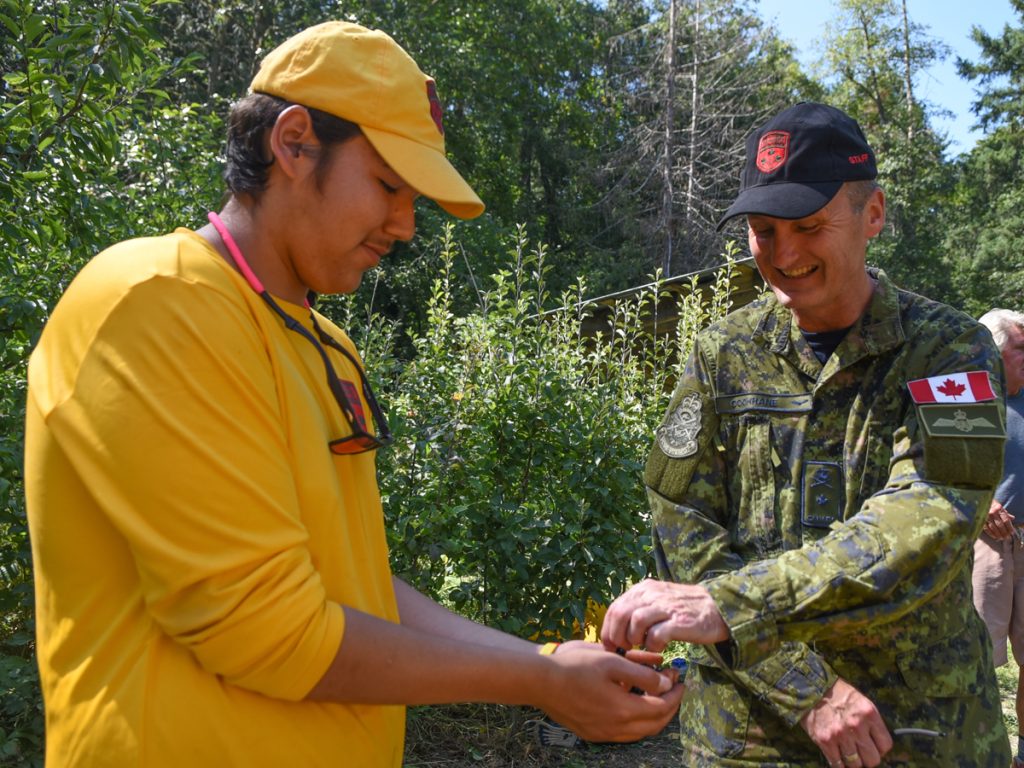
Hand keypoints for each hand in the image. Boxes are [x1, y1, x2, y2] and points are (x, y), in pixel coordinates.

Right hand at [537, 642, 684, 742]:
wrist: (541, 681)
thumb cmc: (575, 666)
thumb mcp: (612, 662)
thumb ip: (641, 674)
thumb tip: (664, 683)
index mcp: (623, 710)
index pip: (661, 708)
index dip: (675, 694)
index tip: (680, 680)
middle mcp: (615, 728)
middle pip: (654, 725)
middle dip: (669, 708)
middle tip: (674, 690)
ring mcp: (602, 734)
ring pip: (640, 732)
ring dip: (654, 717)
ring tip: (657, 697)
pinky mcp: (592, 734)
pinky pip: (623, 734)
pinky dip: (636, 722)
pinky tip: (633, 706)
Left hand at [600, 578, 728, 652]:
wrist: (717, 607)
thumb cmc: (683, 608)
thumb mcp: (657, 600)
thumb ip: (638, 609)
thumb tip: (616, 629)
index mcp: (643, 589)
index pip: (615, 607)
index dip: (608, 629)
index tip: (610, 644)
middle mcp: (652, 594)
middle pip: (621, 614)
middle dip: (617, 636)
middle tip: (624, 649)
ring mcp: (666, 607)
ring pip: (636, 621)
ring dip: (634, 639)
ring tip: (641, 647)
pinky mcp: (679, 621)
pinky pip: (657, 634)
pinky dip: (653, 645)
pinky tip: (658, 649)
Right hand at [800, 678, 891, 767]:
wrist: (810, 688)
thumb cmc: (837, 694)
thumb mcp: (861, 701)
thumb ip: (871, 722)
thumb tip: (877, 743)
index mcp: (869, 714)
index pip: (886, 745)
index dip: (880, 748)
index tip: (874, 746)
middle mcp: (857, 726)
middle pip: (873, 759)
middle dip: (868, 758)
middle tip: (862, 752)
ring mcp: (840, 735)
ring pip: (856, 765)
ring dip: (853, 762)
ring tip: (849, 754)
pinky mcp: (825, 741)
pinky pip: (838, 765)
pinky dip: (840, 764)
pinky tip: (839, 757)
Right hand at [984, 500, 1014, 539]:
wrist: (982, 504)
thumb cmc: (994, 507)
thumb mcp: (1001, 509)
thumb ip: (1006, 514)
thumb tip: (1012, 518)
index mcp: (999, 508)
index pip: (1006, 520)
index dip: (1009, 527)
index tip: (1011, 532)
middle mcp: (992, 512)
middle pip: (1000, 525)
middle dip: (1004, 532)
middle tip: (1006, 537)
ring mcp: (986, 516)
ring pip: (993, 527)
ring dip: (998, 534)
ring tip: (1001, 538)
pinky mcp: (981, 520)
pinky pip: (986, 528)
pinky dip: (991, 534)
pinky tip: (994, 537)